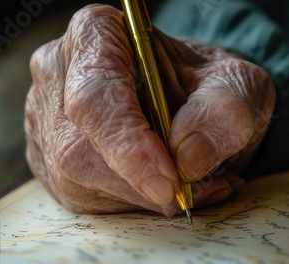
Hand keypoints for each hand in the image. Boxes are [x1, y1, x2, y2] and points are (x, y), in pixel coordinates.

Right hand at [25, 4, 274, 214]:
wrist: (200, 105)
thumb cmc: (212, 87)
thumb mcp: (238, 85)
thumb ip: (224, 111)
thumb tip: (187, 158)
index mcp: (97, 35)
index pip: (95, 93)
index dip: (128, 142)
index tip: (170, 179)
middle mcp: (61, 75)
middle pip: (79, 147)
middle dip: (142, 182)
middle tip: (198, 189)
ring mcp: (50, 120)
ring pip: (80, 180)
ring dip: (144, 197)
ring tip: (194, 185)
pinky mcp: (55, 159)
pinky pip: (86, 197)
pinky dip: (134, 203)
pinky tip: (167, 189)